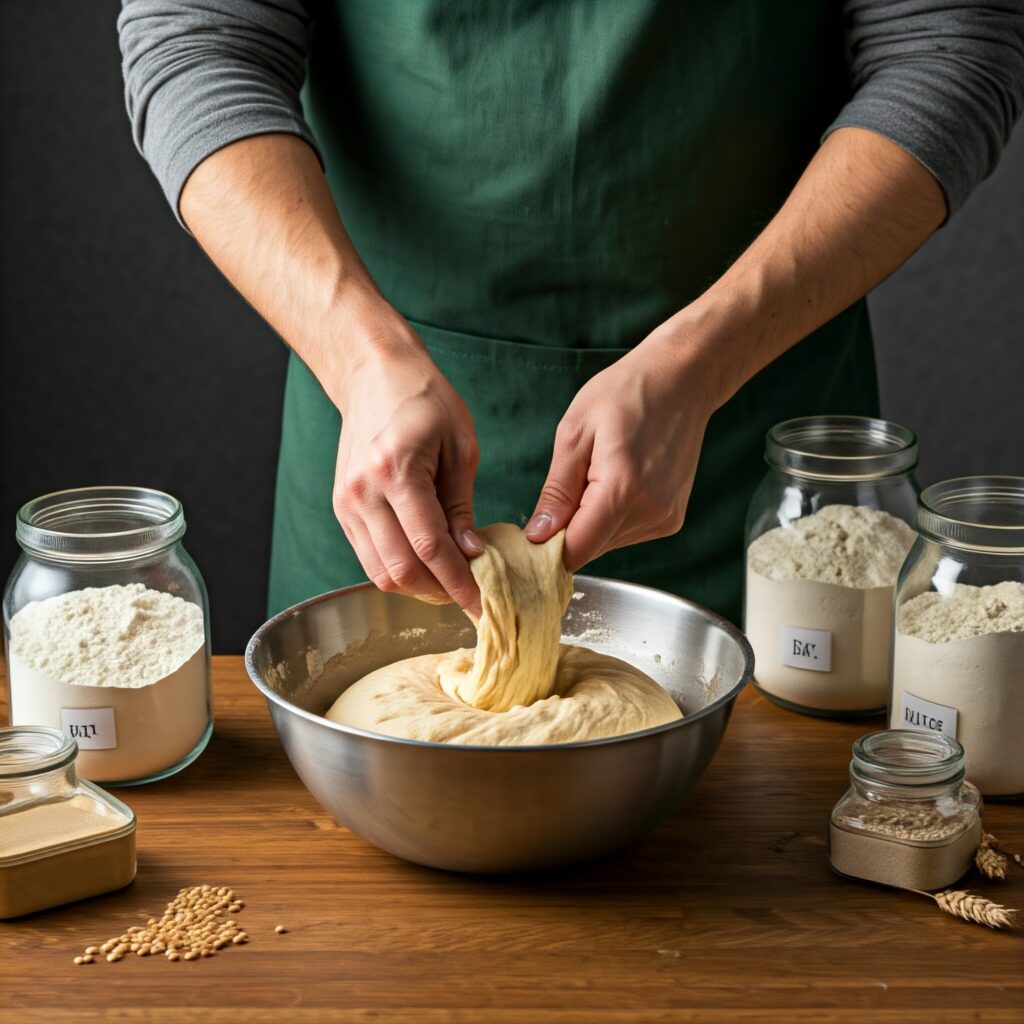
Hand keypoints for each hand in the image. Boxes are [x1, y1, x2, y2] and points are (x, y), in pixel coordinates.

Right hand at [331, 309, 482, 613]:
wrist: (373, 374)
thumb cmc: (425, 400)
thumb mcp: (461, 446)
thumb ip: (462, 504)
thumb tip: (471, 554)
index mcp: (397, 469)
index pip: (430, 545)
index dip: (457, 581)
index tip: (480, 601)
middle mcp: (364, 491)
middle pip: (400, 569)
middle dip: (437, 591)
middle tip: (468, 594)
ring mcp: (347, 501)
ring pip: (379, 571)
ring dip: (416, 586)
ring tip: (448, 582)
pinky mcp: (342, 507)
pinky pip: (368, 556)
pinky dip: (397, 569)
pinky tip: (425, 563)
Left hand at [525, 325, 717, 570]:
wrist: (682, 379)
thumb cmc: (625, 393)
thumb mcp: (575, 432)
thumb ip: (556, 490)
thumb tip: (537, 536)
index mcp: (622, 489)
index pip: (575, 550)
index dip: (546, 549)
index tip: (529, 536)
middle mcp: (650, 511)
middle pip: (590, 550)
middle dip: (566, 533)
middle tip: (561, 490)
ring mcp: (665, 518)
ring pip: (607, 544)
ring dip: (590, 524)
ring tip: (595, 476)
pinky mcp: (672, 518)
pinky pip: (627, 534)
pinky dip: (611, 518)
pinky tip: (614, 482)